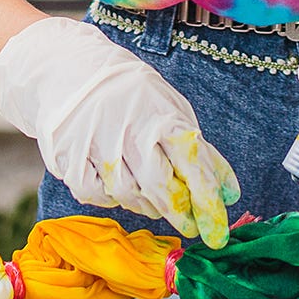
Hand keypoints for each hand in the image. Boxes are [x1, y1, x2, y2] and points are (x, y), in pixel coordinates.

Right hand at [0, 18, 238, 245]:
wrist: (70, 68)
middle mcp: (127, 127)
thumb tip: (229, 192)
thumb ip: (199, 150)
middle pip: (159, 186)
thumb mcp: (170, 107)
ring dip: (146, 205)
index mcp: (159, 112)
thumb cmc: (130, 93)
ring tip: (154, 198)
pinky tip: (118, 184)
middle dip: (178, 212)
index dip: (206, 200)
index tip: (217, 231)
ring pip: (128, 195)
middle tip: (188, 225)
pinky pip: (96, 195)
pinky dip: (111, 197)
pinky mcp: (68, 156)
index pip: (191, 161)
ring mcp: (94, 142)